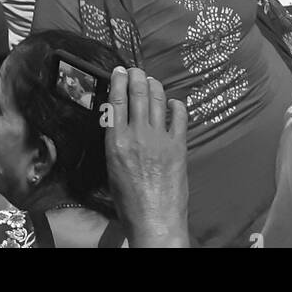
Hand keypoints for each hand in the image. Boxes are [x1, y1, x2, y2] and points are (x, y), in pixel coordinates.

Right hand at [105, 66, 189, 247]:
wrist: (154, 221)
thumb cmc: (129, 202)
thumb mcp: (111, 169)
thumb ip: (115, 142)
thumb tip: (119, 122)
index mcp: (116, 142)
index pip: (116, 101)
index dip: (118, 81)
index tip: (119, 71)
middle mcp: (137, 135)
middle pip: (138, 94)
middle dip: (136, 76)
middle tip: (135, 70)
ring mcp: (160, 139)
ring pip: (158, 100)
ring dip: (154, 85)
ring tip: (151, 81)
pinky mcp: (178, 146)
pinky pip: (179, 116)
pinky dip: (176, 105)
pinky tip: (173, 103)